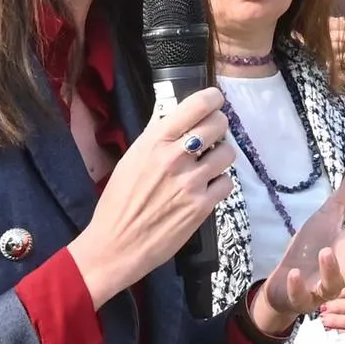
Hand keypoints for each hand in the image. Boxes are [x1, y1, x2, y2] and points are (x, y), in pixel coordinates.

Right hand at [67, 86, 233, 305]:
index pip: (196, 106)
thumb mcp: (131, 159)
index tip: (215, 101)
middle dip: (219, 127)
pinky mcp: (202, 206)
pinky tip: (206, 189)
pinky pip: (227, 182)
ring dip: (220, 156)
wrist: (116, 245)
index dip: (212, 99)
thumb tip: (167, 110)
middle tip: (211, 135)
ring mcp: (192, 182)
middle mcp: (176, 157)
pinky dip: (219, 184)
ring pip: (227, 153)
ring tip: (208, 164)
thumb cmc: (118, 201)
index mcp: (155, 141)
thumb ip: (154, 134)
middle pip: (218, 125)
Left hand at [251, 151, 344, 338]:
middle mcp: (344, 274)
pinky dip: (298, 288)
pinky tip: (295, 274)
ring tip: (326, 252)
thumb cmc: (312, 246)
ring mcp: (322, 288)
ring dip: (331, 272)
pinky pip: (302, 298)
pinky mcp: (300, 298)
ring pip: (334, 287)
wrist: (284, 278)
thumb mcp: (331, 212)